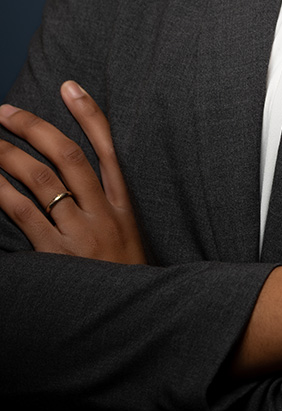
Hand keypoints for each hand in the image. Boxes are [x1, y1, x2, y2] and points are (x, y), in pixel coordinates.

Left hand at [0, 81, 146, 263]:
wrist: (138, 324)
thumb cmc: (124, 280)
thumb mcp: (127, 237)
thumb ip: (104, 205)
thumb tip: (75, 176)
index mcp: (123, 203)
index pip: (107, 146)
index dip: (88, 113)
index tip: (68, 85)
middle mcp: (103, 212)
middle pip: (67, 155)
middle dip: (33, 127)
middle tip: (5, 112)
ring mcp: (80, 234)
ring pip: (41, 180)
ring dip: (9, 155)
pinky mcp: (57, 257)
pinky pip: (24, 217)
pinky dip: (2, 194)